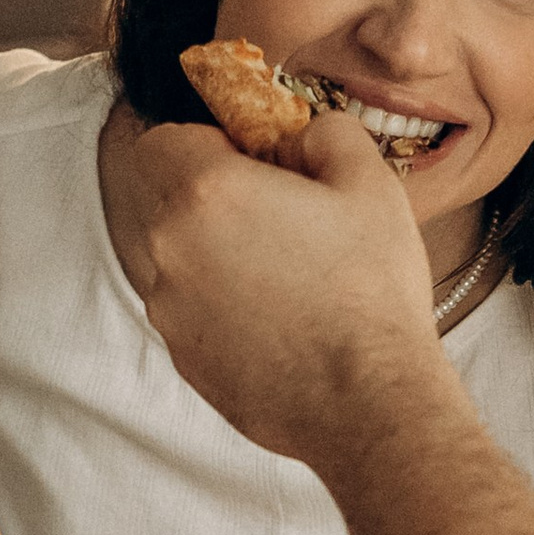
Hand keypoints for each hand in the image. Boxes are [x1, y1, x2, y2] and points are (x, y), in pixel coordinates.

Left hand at [108, 103, 446, 462]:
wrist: (368, 402)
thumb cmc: (371, 290)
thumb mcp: (369, 181)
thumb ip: (324, 133)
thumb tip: (298, 135)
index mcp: (206, 192)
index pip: (162, 141)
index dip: (204, 144)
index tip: (250, 164)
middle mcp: (170, 249)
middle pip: (171, 203)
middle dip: (217, 202)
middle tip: (284, 222)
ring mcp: (171, 310)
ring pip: (181, 261)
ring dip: (220, 258)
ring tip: (290, 280)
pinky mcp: (183, 358)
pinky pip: (194, 313)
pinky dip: (224, 310)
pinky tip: (282, 324)